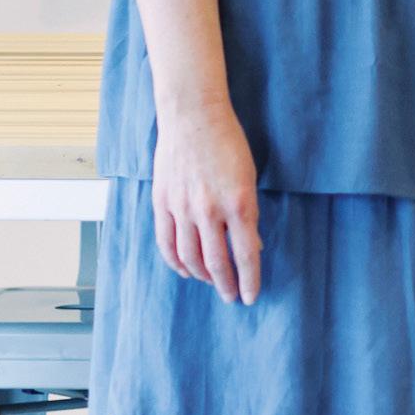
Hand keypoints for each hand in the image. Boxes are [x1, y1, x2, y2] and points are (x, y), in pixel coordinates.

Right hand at [151, 99, 262, 301]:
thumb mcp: (249, 178)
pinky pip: (166, 242)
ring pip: (190, 257)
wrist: (192, 116)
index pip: (245, 256)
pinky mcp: (162, 202)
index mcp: (238, 204)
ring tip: (211, 283)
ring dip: (202, 276)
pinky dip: (175, 261)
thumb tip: (251, 246)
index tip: (252, 297)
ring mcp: (182, 208)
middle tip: (232, 298)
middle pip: (217, 263)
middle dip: (226, 285)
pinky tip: (184, 270)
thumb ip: (249, 214)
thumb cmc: (228, 143)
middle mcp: (209, 211)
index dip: (249, 281)